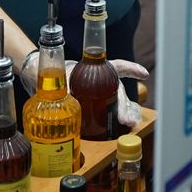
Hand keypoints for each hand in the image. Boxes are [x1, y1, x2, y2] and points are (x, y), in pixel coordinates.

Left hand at [19, 55, 149, 116]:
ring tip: (130, 123)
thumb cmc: (58, 77)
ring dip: (126, 113)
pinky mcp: (97, 109)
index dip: (131, 70)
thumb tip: (67, 97)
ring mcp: (101, 97)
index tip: (144, 75)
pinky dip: (120, 118)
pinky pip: (110, 114)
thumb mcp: (60, 79)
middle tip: (126, 119)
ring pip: (118, 103)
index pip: (118, 67)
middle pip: (118, 92)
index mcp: (97, 71)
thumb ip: (63, 86)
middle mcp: (103, 83)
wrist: (47, 85)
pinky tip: (128, 124)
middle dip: (125, 105)